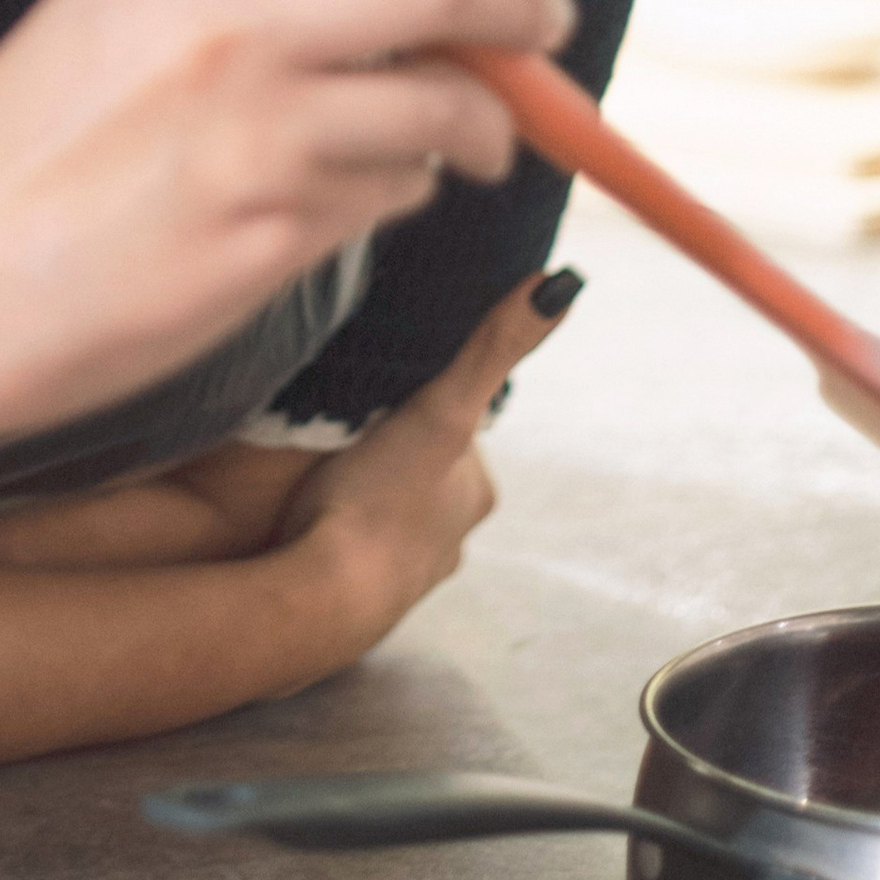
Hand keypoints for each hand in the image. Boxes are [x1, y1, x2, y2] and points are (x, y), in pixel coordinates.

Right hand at [0, 0, 576, 480]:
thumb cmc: (4, 159)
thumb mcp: (102, 13)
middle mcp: (231, 27)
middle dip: (520, 5)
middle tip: (544, 24)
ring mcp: (261, 137)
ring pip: (438, 106)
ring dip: (478, 125)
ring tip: (478, 143)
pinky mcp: (274, 238)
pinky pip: (390, 196)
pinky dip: (402, 191)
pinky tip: (367, 197)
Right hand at [277, 271, 580, 644]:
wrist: (322, 597)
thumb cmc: (382, 499)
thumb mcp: (443, 408)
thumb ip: (495, 347)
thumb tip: (562, 282)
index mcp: (477, 490)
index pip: (457, 422)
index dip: (425, 396)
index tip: (388, 383)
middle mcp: (453, 534)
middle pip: (426, 464)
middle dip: (395, 442)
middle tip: (348, 417)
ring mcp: (407, 568)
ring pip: (392, 505)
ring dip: (367, 484)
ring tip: (327, 463)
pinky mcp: (360, 591)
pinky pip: (354, 540)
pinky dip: (342, 524)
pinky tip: (318, 513)